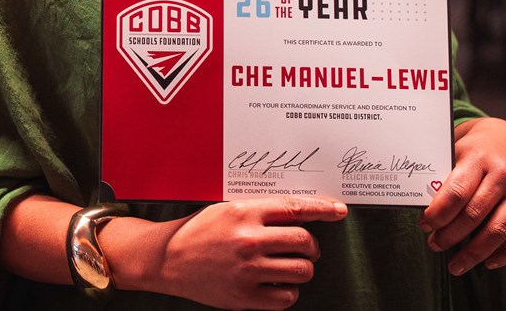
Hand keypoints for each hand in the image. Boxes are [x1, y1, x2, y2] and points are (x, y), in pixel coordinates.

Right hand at [116, 196, 347, 309]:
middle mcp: (248, 240)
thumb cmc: (197, 232)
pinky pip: (286, 297)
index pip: (295, 208)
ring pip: (301, 270)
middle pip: (304, 242)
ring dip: (301, 268)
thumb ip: (261, 212)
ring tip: (288, 266)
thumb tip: (300, 217)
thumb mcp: (226, 209)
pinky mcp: (244, 296)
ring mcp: (247, 270)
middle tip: (304, 248)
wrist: (166, 259)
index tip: (339, 211)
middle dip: (310, 246)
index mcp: (244, 212)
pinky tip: (276, 283)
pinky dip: (287, 291)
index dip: (323, 210)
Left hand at [420, 117, 505, 275]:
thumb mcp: (456, 153)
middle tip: (434, 245)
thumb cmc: (476, 150)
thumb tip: (422, 209)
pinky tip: (487, 262)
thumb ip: (442, 178)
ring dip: (474, 253)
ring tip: (455, 264)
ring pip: (498, 230)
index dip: (438, 214)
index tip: (425, 226)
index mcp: (479, 158)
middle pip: (475, 214)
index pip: (456, 192)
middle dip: (451, 236)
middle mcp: (504, 174)